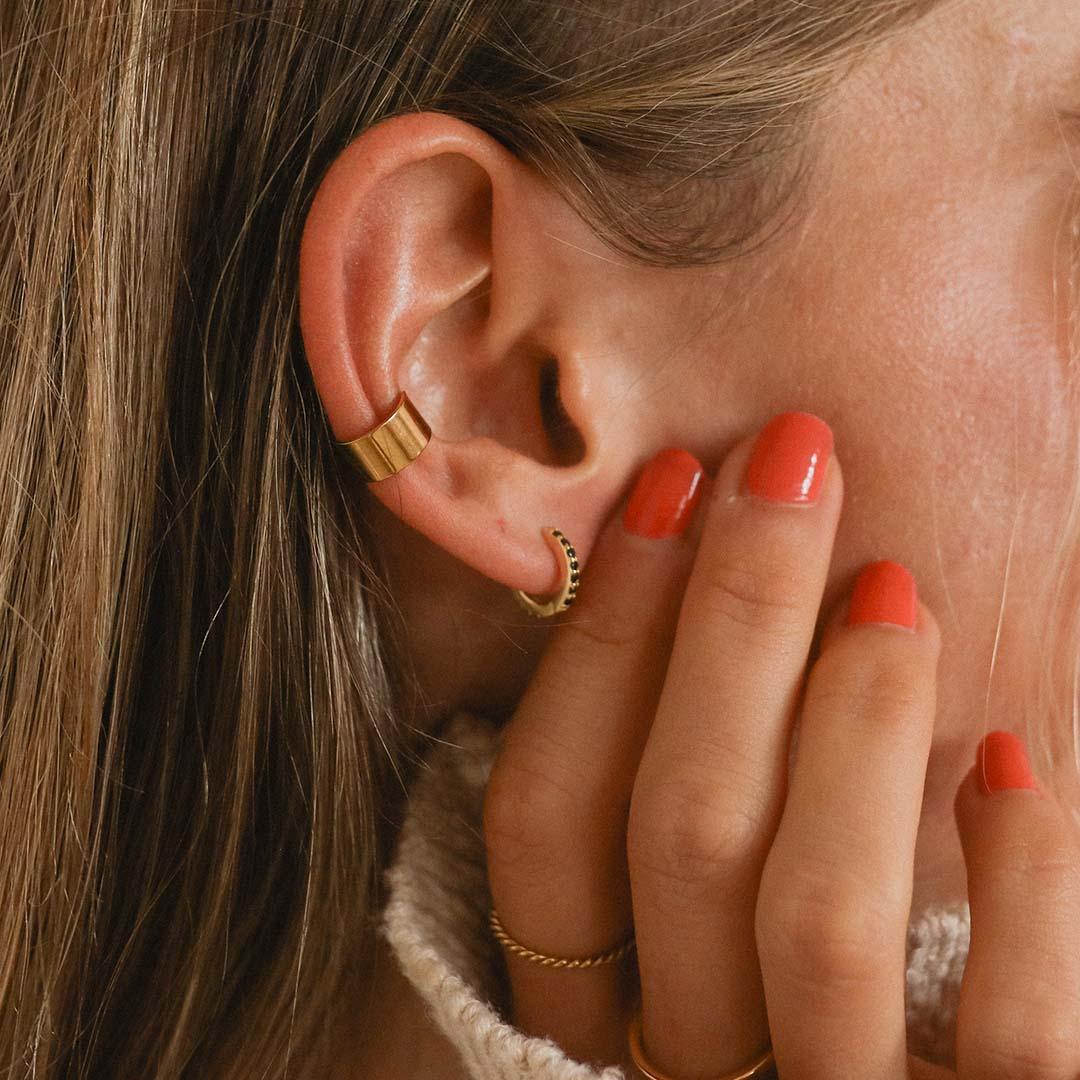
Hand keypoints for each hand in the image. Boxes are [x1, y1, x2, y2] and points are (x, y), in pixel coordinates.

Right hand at [481, 413, 1079, 1078]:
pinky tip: (1016, 761)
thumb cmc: (732, 1028)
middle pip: (679, 830)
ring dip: (854, 728)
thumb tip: (673, 612)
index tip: (666, 490)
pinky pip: (1003, 1035)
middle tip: (789, 461)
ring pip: (814, 918)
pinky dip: (1020, 891)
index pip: (544, 816)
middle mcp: (670, 1071)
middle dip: (729, 620)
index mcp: (579, 1012)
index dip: (596, 641)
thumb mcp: (651, 954)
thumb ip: (640, 834)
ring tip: (894, 586)